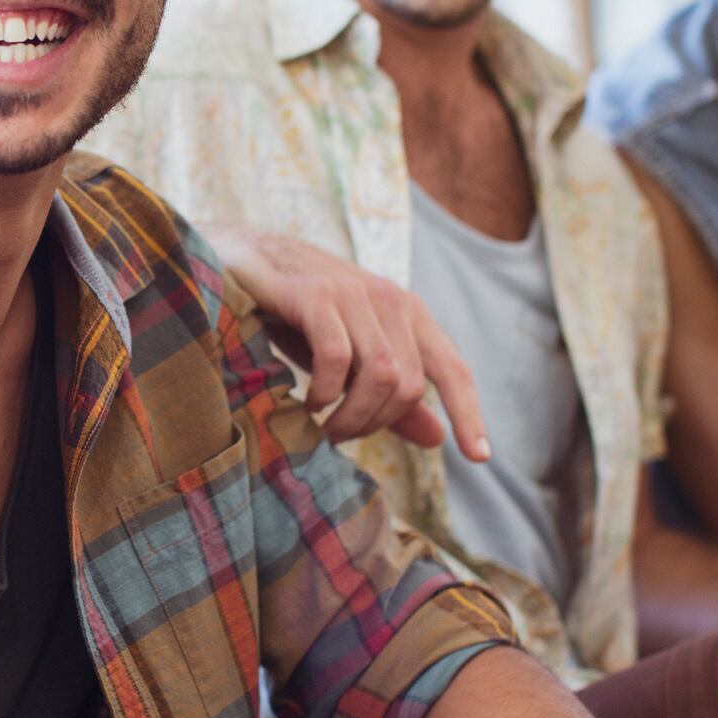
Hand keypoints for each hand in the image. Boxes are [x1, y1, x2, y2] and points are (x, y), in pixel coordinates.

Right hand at [210, 227, 489, 454]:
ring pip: (382, 374)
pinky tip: (308, 402)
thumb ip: (389, 397)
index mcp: (407, 313)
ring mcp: (353, 292)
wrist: (239, 262)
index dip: (468, 413)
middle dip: (376, 423)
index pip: (451, 368)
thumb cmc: (296, 316)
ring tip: (324, 426)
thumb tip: (436, 438)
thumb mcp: (349, 361)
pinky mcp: (316, 294)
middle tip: (340, 436)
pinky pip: (338, 357)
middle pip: (409, 385)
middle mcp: (388, 298)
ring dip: (352, 415)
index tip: (479, 455)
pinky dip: (325, 391)